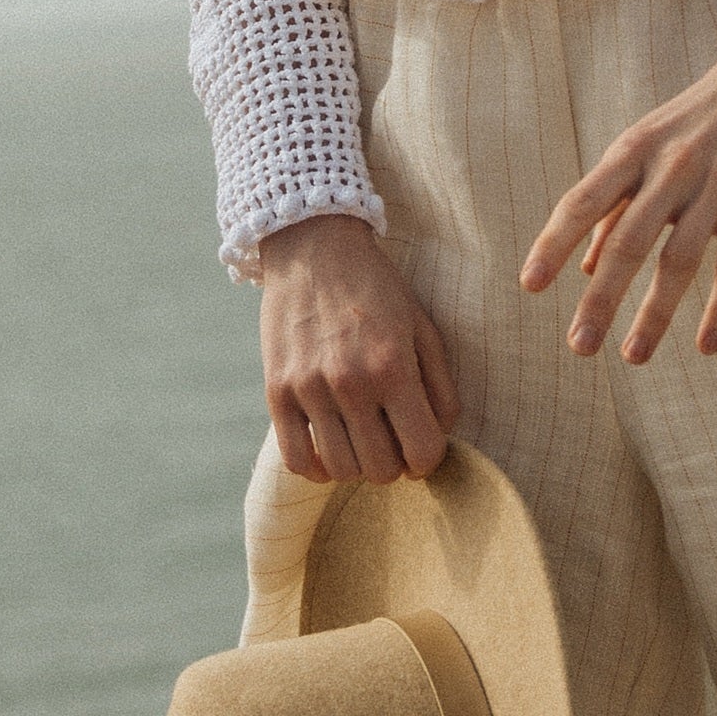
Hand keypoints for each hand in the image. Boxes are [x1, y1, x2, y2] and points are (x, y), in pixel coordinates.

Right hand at [258, 213, 461, 483]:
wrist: (312, 246)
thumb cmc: (376, 288)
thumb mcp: (421, 326)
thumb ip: (440, 385)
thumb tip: (439, 435)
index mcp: (393, 366)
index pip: (422, 453)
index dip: (428, 458)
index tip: (421, 443)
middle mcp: (350, 382)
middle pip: (381, 470)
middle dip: (394, 462)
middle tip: (390, 439)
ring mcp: (308, 389)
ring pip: (340, 470)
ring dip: (357, 463)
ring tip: (360, 438)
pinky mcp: (276, 391)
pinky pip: (296, 459)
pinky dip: (316, 465)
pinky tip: (328, 445)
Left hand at [521, 0, 716, 365]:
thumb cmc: (706, 114)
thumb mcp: (653, 144)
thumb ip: (619, 202)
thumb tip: (585, 267)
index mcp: (636, 148)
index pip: (583, 200)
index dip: (554, 243)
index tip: (529, 286)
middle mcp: (671, 165)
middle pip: (628, 241)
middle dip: (601, 298)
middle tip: (578, 346)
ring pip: (680, 259)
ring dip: (655, 313)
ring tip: (632, 356)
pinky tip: (706, 346)